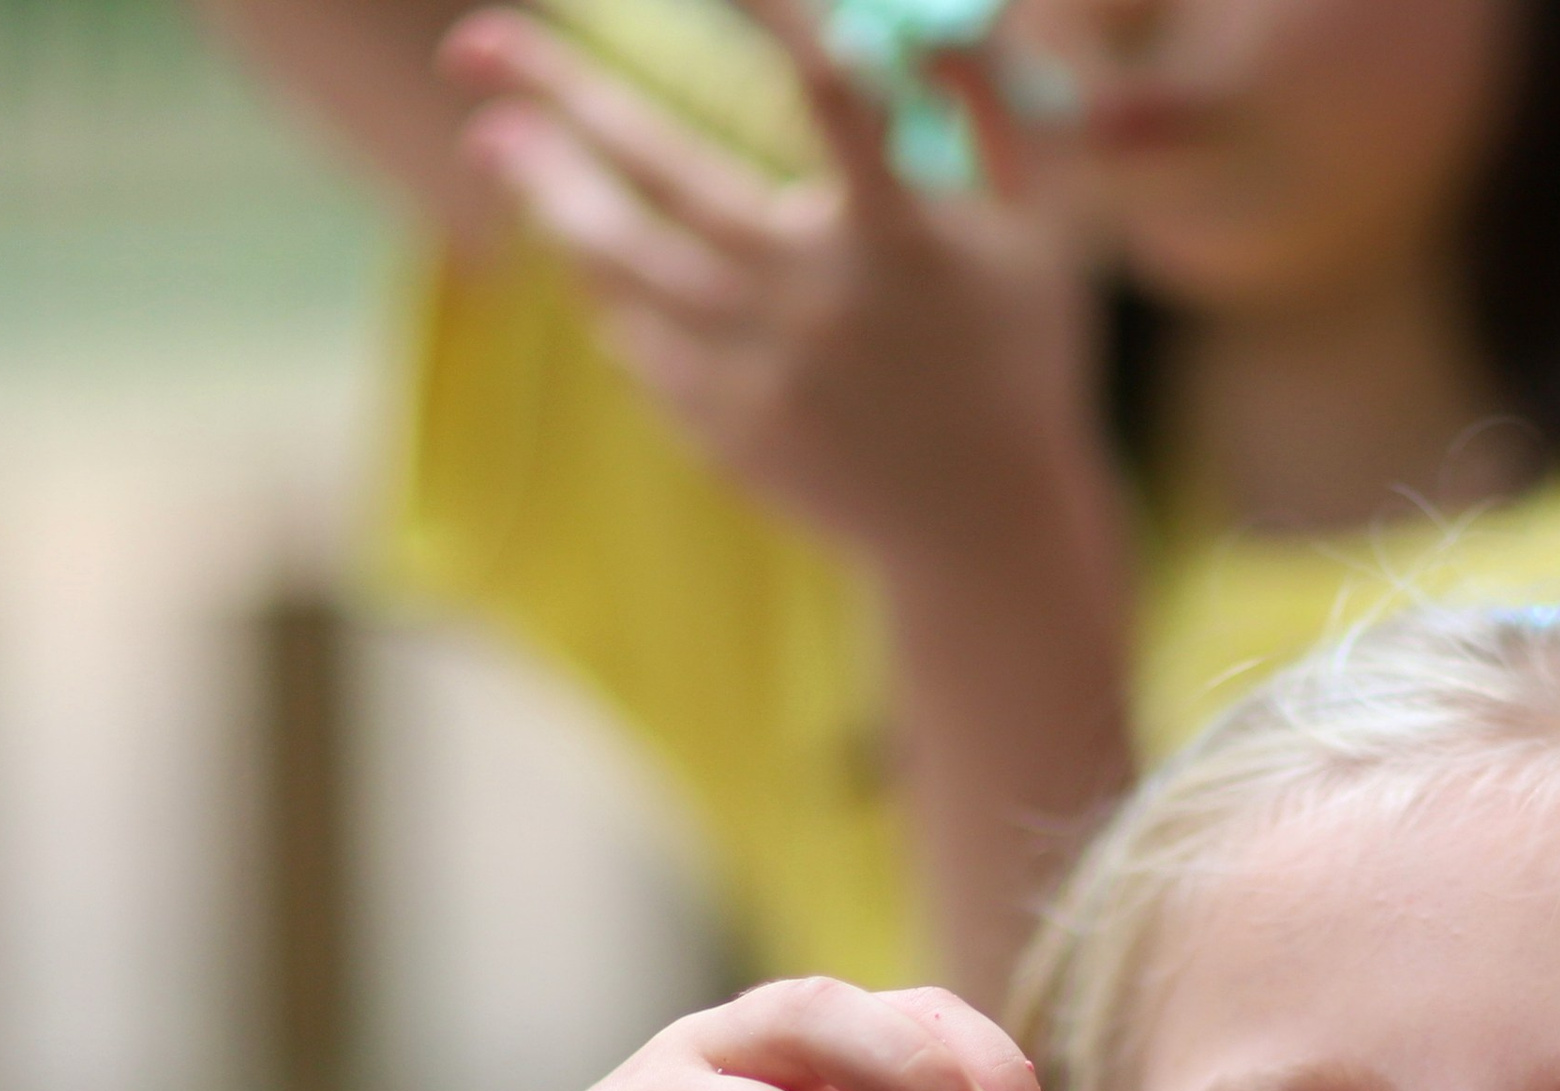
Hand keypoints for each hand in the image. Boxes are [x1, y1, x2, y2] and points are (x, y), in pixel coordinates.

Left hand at [439, 0, 1111, 571]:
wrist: (985, 531)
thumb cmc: (1018, 355)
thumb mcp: (1044, 231)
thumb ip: (995, 105)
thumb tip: (928, 10)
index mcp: (906, 243)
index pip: (833, 92)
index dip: (773, 10)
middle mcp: (824, 306)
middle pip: (671, 176)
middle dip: (565, 96)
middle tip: (476, 42)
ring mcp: (769, 378)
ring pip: (628, 266)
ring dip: (549, 194)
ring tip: (494, 143)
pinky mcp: (733, 435)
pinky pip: (641, 346)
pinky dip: (607, 294)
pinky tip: (580, 248)